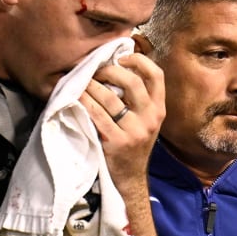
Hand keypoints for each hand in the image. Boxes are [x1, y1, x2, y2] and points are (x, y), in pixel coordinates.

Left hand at [80, 52, 165, 190]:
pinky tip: (77, 97)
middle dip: (110, 71)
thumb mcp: (146, 121)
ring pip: (111, 98)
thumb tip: (119, 66)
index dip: (139, 60)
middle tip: (96, 72)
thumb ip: (140, 99)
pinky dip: (85, 102)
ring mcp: (135, 131)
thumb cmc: (134, 144)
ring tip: (83, 82)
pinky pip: (97, 115)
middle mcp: (150, 118)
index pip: (157, 75)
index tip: (122, 57)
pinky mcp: (117, 142)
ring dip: (93, 86)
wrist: (131, 177)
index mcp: (159, 109)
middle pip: (133, 82)